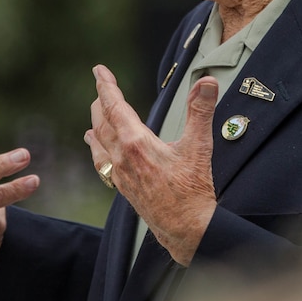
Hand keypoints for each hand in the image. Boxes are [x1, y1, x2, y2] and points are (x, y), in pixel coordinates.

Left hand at [85, 64, 218, 265]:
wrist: (186, 229)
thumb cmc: (193, 191)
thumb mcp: (200, 146)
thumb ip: (201, 111)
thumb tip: (207, 82)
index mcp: (137, 143)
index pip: (115, 106)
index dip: (106, 86)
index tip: (99, 71)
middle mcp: (123, 157)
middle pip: (102, 122)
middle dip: (101, 101)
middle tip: (100, 85)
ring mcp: (121, 174)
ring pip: (100, 142)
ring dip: (97, 123)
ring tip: (95, 111)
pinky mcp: (124, 188)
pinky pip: (102, 161)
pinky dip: (97, 147)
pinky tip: (97, 148)